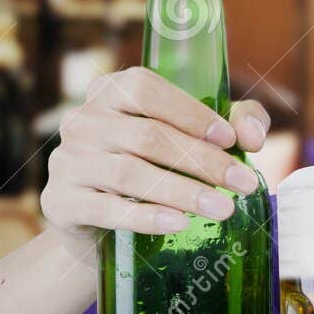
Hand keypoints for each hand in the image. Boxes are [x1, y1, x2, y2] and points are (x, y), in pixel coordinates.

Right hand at [41, 66, 269, 240]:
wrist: (101, 224)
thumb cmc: (156, 167)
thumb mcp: (195, 137)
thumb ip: (234, 124)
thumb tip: (252, 136)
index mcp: (109, 92)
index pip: (145, 89)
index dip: (190, 112)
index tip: (230, 139)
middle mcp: (81, 120)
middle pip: (147, 135)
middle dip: (202, 160)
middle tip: (243, 184)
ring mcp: (67, 161)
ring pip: (130, 172)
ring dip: (183, 191)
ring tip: (223, 209)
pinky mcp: (61, 201)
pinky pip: (105, 208)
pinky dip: (145, 215)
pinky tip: (179, 223)